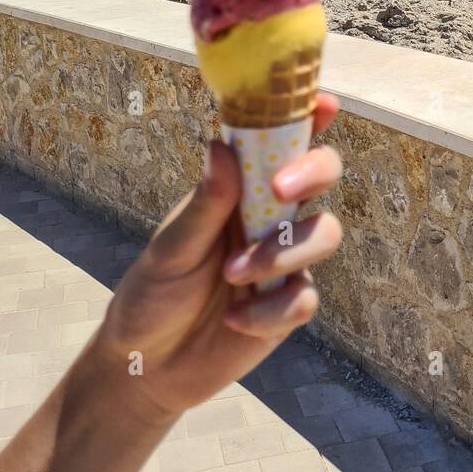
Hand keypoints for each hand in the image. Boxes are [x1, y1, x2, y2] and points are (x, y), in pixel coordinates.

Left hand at [94, 92, 342, 420]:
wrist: (146, 367)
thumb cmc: (153, 295)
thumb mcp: (170, 250)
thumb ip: (204, 205)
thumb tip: (221, 146)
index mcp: (240, 189)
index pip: (281, 142)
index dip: (308, 117)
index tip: (325, 103)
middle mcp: (270, 216)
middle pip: (323, 175)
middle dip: (313, 172)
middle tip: (279, 189)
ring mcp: (285, 260)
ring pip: (326, 233)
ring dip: (283, 252)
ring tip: (234, 275)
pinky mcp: (288, 306)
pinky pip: (305, 297)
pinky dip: (272, 308)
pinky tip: (237, 320)